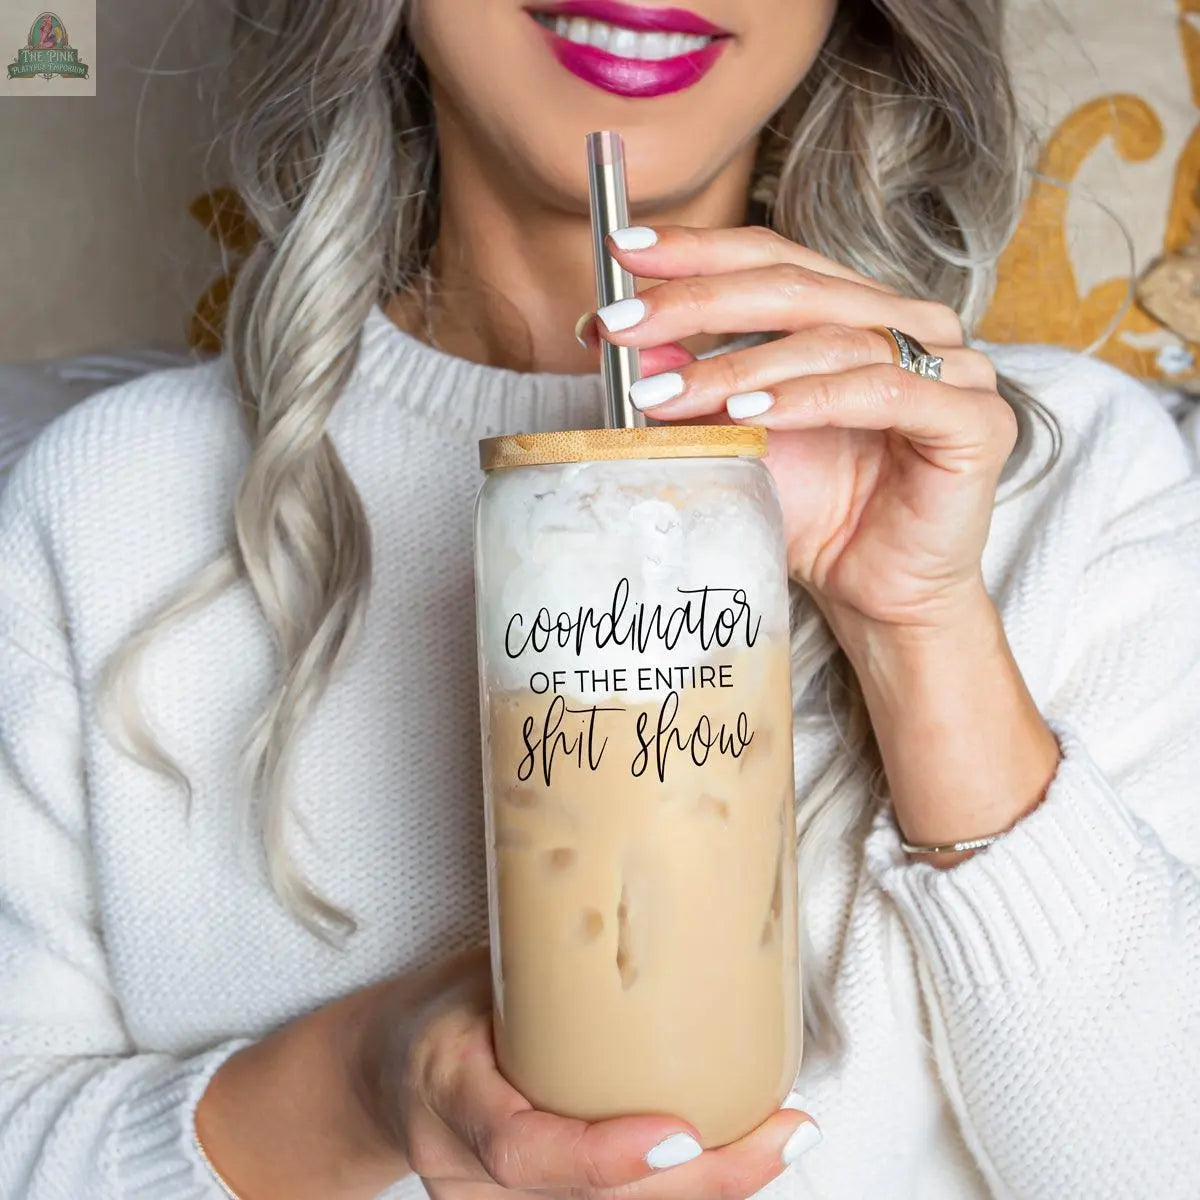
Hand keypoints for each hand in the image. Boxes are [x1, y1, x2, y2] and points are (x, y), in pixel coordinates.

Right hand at [357, 947, 819, 1198]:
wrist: (392, 1078)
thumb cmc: (442, 1011)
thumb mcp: (479, 973)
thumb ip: (553, 967)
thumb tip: (662, 906)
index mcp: (448, 1093)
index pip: (520, 1148)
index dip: (599, 1154)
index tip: (678, 1132)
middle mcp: (471, 1173)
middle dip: (699, 1182)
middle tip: (783, 1132)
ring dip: (709, 1186)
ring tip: (783, 1136)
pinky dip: (684, 1186)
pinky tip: (741, 1152)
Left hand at [592, 224, 1016, 634]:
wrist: (879, 594)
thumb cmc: (819, 514)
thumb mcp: (738, 439)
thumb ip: (691, 385)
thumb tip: (613, 336)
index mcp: (859, 313)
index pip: (774, 260)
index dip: (699, 251)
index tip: (623, 249)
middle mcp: (909, 325)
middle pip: (795, 286)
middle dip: (698, 301)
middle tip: (623, 321)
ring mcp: (953, 366)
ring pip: (831, 340)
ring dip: (739, 365)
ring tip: (667, 394)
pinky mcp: (976, 419)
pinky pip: (883, 393)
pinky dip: (809, 399)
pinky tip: (749, 414)